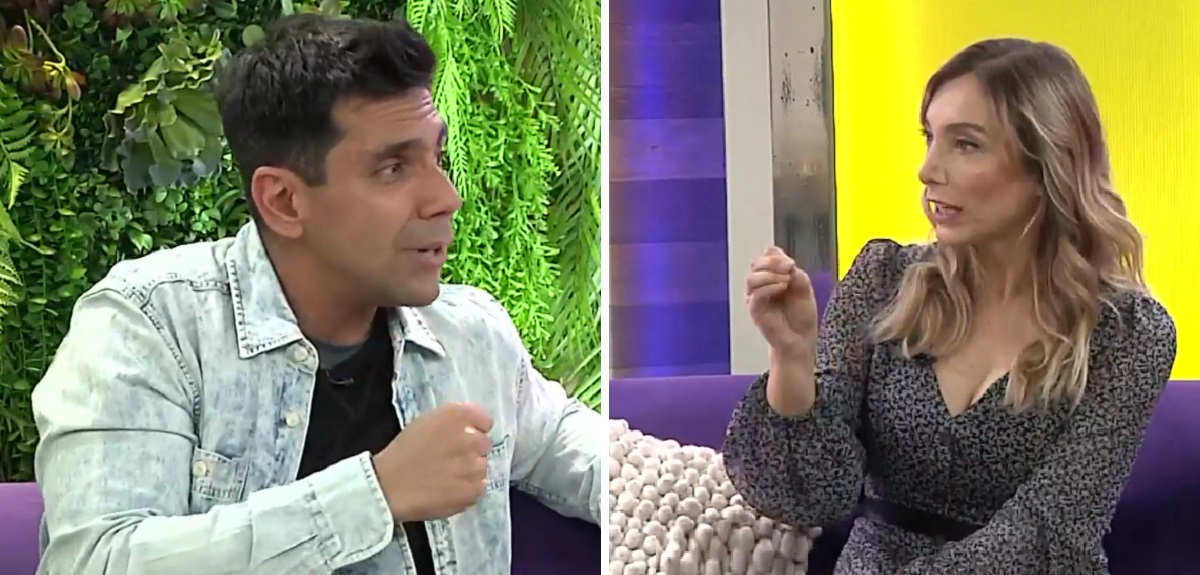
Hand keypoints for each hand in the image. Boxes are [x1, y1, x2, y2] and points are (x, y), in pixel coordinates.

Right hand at [373, 402, 493, 520]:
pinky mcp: (474, 490)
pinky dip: (467, 490)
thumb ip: (452, 423)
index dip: (475, 431)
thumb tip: (469, 429)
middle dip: (471, 451)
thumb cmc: (403, 452)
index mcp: (458, 416)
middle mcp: (472, 438)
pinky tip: (448, 490)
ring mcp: (476, 466)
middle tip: (450, 460)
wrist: (389, 485)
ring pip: (481, 467)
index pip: (485, 421)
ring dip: (469, 471)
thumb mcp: (426, 423)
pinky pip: (479, 487)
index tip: (462, 439)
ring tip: (446, 477)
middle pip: (484, 445)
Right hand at [745, 246, 818, 356]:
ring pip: (752, 278)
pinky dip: (769, 286)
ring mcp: (756, 298)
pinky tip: (782, 288)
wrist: (801, 339)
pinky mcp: (755, 311)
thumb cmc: (801, 316)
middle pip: (756, 264)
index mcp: (772, 277)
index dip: (776, 256)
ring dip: (770, 274)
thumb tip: (787, 263)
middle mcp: (761, 286)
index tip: (791, 264)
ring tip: (786, 280)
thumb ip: (795, 273)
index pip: (765, 257)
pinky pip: (756, 294)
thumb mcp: (804, 288)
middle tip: (789, 268)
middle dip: (773, 262)